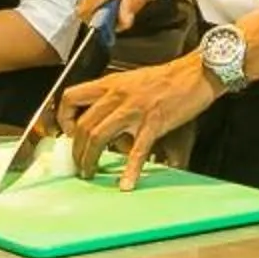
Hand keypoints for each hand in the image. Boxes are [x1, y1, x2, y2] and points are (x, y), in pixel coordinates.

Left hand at [59, 53, 215, 189]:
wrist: (194, 73)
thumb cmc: (165, 78)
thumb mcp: (130, 81)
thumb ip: (113, 97)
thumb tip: (101, 119)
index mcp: (109, 84)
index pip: (71, 97)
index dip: (64, 118)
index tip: (69, 133)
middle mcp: (117, 96)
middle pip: (84, 125)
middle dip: (77, 150)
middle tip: (78, 164)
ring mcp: (134, 110)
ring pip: (99, 136)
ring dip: (90, 159)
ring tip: (89, 173)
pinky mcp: (153, 124)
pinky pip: (137, 150)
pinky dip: (130, 170)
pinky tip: (126, 184)